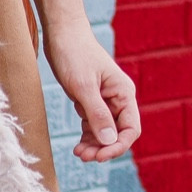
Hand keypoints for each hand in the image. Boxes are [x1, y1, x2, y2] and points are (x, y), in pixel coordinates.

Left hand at [44, 22, 140, 162]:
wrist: (61, 33)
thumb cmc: (74, 54)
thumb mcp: (83, 86)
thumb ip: (97, 114)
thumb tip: (110, 141)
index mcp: (124, 93)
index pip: (131, 128)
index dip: (118, 145)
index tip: (100, 156)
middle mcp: (118, 98)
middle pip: (118, 133)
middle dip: (104, 147)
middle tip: (85, 157)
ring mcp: (104, 100)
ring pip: (105, 131)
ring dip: (94, 145)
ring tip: (79, 153)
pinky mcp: (90, 100)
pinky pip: (93, 125)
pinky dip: (87, 136)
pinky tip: (78, 145)